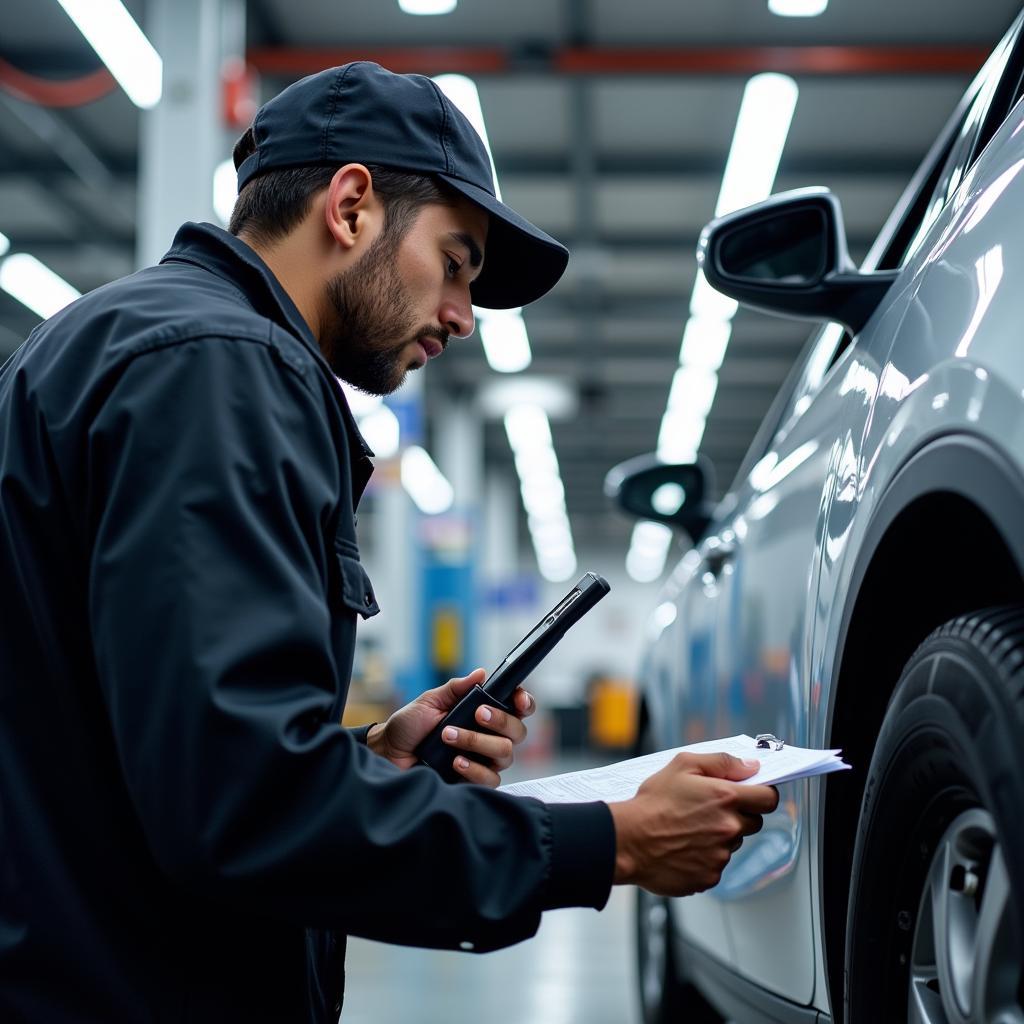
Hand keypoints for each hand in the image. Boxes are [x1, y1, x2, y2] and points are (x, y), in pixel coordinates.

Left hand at [366, 668, 535, 786]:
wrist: (389, 753)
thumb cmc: (410, 725)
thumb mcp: (430, 700)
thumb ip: (456, 688)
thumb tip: (480, 673)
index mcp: (484, 712)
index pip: (518, 708)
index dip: (525, 702)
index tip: (518, 700)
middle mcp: (490, 736)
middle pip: (518, 731)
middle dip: (500, 720)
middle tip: (477, 714)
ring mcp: (485, 759)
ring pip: (505, 754)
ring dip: (477, 742)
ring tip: (449, 736)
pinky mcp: (475, 780)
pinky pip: (491, 778)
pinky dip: (474, 769)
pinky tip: (456, 762)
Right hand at [607, 751, 778, 896]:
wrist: (628, 840)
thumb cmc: (652, 802)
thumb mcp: (682, 765)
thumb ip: (722, 762)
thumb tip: (750, 766)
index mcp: (726, 798)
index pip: (769, 799)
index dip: (763, 794)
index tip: (753, 794)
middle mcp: (729, 828)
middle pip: (753, 822)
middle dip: (738, 814)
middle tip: (710, 810)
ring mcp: (721, 855)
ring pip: (733, 844)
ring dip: (720, 836)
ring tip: (689, 829)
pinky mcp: (710, 876)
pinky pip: (717, 865)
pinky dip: (705, 857)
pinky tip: (684, 847)